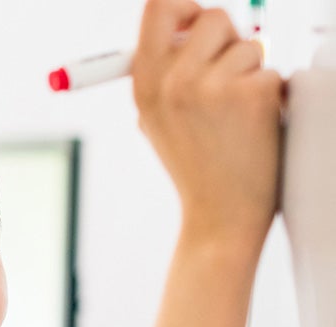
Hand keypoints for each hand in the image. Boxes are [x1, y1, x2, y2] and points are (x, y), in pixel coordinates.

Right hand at [132, 0, 283, 248]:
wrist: (218, 216)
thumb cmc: (193, 166)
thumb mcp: (155, 119)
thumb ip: (165, 71)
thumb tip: (186, 21)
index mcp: (144, 84)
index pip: (159, 5)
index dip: (183, 7)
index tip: (195, 24)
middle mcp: (173, 81)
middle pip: (212, 16)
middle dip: (227, 40)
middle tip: (226, 76)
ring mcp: (211, 87)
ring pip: (249, 43)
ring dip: (251, 71)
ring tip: (237, 114)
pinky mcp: (251, 94)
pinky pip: (271, 71)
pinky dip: (270, 95)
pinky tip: (255, 127)